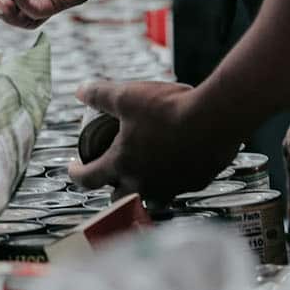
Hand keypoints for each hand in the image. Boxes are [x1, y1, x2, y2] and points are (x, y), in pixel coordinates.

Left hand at [69, 81, 238, 204]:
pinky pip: (178, 187)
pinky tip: (176, 162)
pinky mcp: (195, 183)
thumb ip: (100, 94)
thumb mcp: (127, 95)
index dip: (76, 174)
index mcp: (122, 164)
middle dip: (111, 186)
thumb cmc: (169, 108)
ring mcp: (171, 187)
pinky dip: (172, 179)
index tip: (74, 168)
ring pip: (150, 198)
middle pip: (118, 197)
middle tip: (112, 170)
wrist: (216, 119)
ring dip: (143, 188)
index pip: (88, 179)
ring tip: (145, 172)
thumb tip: (80, 91)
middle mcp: (144, 184)